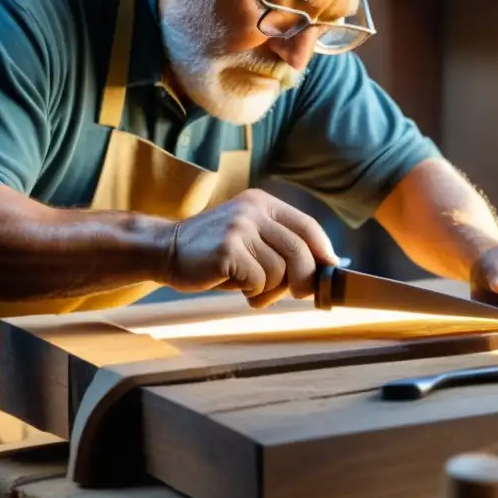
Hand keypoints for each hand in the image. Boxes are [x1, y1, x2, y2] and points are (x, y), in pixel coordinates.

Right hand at [167, 189, 340, 307]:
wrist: (167, 250)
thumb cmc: (215, 252)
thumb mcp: (251, 237)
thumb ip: (281, 245)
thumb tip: (324, 267)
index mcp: (263, 203)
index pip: (307, 226)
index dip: (323, 251)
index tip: (330, 270)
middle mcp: (253, 211)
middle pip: (300, 252)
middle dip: (303, 279)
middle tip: (296, 293)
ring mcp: (240, 229)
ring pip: (279, 272)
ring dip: (269, 289)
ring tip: (249, 286)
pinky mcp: (228, 250)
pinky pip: (259, 281)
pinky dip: (252, 292)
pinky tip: (235, 286)